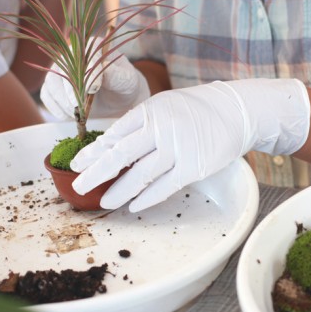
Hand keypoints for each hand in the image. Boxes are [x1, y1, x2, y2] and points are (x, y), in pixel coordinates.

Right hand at [40, 40, 149, 119]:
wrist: (118, 99)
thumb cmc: (124, 85)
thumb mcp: (126, 80)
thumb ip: (116, 75)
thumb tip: (103, 73)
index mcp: (92, 47)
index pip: (85, 56)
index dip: (87, 72)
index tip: (93, 90)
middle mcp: (72, 56)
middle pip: (63, 69)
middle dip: (71, 91)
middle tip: (80, 106)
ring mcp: (61, 71)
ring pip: (51, 83)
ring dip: (63, 101)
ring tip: (77, 113)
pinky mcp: (55, 87)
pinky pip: (47, 96)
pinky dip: (56, 108)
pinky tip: (70, 116)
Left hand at [70, 78, 310, 211]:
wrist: (235, 110)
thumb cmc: (195, 109)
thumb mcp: (165, 105)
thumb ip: (140, 123)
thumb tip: (111, 144)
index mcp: (151, 110)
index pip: (115, 133)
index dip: (94, 151)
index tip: (76, 164)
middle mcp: (162, 128)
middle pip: (121, 154)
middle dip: (96, 172)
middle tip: (79, 186)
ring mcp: (178, 148)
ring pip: (141, 174)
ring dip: (120, 190)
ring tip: (104, 201)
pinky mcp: (194, 166)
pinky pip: (165, 186)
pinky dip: (147, 197)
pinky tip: (133, 205)